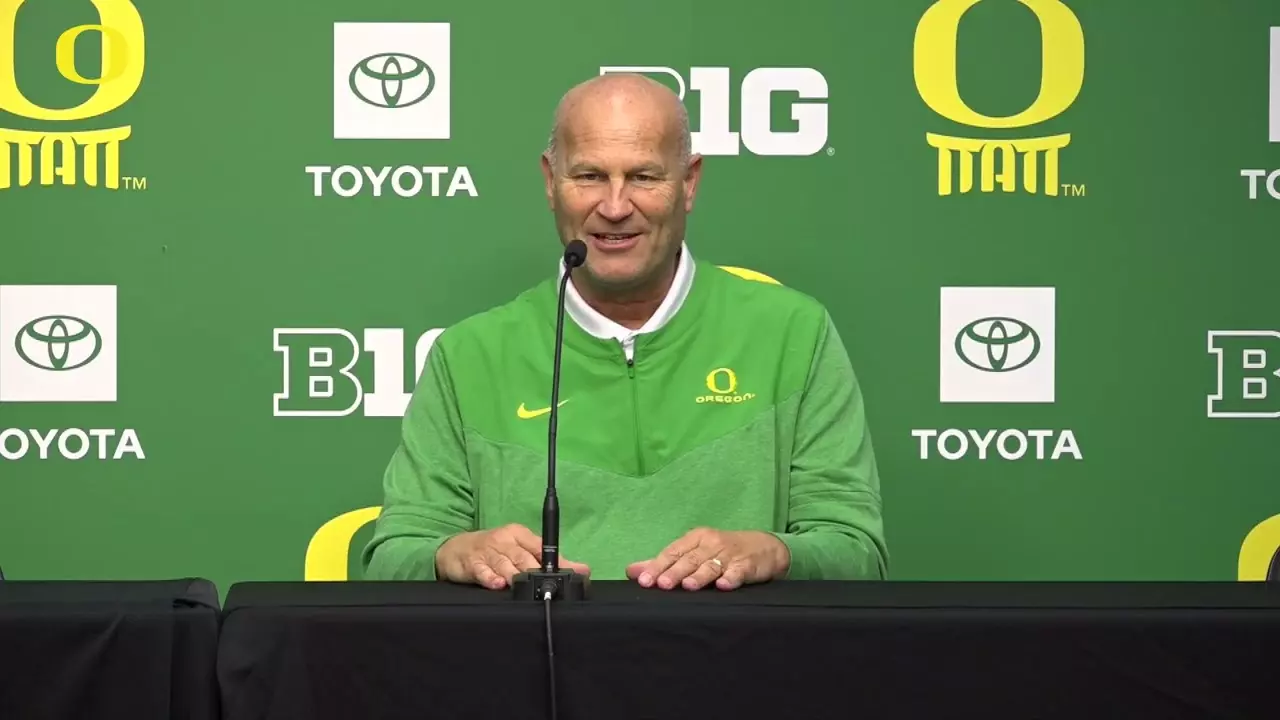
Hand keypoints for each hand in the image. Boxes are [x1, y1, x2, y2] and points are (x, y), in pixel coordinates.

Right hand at [435, 523, 590, 589]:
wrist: (455, 549)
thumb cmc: (492, 550)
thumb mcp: (519, 549)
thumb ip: (547, 560)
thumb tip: (582, 569)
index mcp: (519, 534)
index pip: (543, 546)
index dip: (559, 561)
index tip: (574, 572)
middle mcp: (505, 540)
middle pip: (525, 557)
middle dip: (536, 570)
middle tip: (547, 584)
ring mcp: (488, 551)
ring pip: (505, 563)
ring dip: (514, 575)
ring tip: (521, 583)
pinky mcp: (472, 563)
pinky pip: (482, 570)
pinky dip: (490, 577)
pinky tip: (496, 584)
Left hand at [625, 528, 789, 590]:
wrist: (766, 548)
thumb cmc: (723, 551)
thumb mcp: (694, 551)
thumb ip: (663, 563)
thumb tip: (632, 571)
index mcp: (695, 539)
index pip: (672, 552)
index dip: (657, 567)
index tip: (643, 581)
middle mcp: (710, 544)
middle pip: (689, 559)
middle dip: (674, 572)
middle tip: (662, 585)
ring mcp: (730, 554)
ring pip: (711, 565)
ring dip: (699, 576)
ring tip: (688, 586)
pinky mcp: (747, 564)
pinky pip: (738, 571)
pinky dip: (731, 577)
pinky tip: (724, 585)